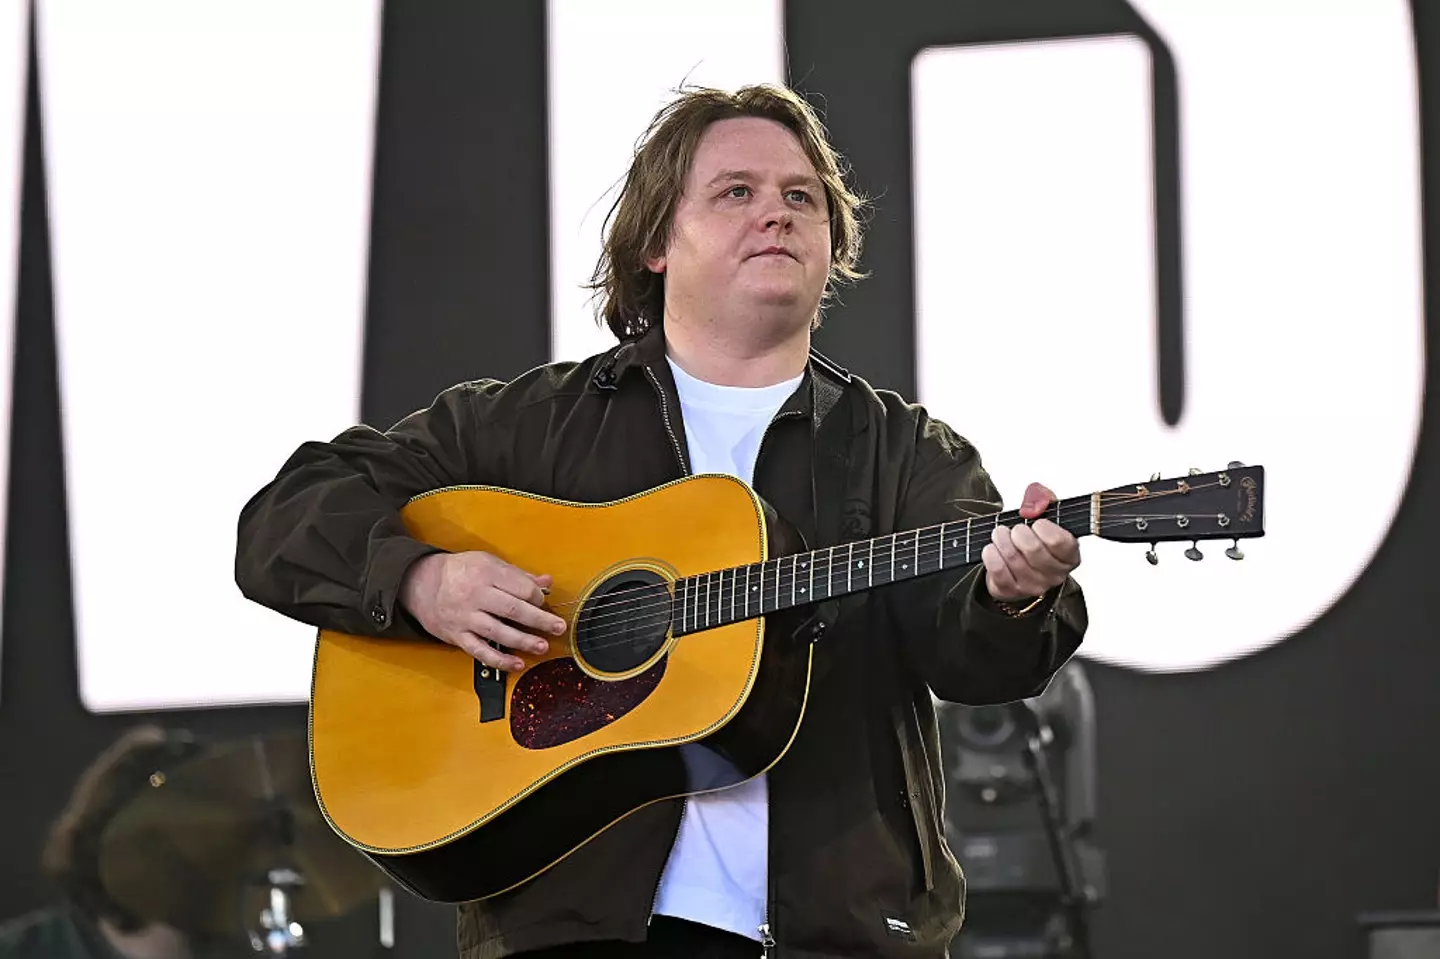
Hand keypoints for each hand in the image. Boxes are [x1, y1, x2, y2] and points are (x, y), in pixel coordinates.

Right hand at [398, 552, 565, 671]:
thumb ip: (518, 575)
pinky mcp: (458, 636)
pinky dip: (499, 660)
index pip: (520, 588)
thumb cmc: (461, 571)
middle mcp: (476, 596)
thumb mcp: (488, 563)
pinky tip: (517, 664)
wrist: (421, 583)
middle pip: (513, 610)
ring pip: (498, 632)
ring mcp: (465, 618)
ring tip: (542, 646)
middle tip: (558, 627)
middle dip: (539, 620)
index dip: (537, 597)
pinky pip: (480, 651)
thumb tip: (547, 581)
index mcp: (487, 574)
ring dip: (523, 641)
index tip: (544, 602)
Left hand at [982, 482, 1081, 602]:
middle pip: (1034, 550)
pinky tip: (992, 548)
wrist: (1016, 563)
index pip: (1061, 542)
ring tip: (1000, 533)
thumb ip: (1041, 498)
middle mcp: (1056, 574)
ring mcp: (1034, 586)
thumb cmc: (1034, 536)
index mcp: (1070, 555)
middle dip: (1019, 533)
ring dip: (1002, 540)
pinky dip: (991, 555)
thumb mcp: (1042, 511)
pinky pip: (999, 572)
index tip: (1037, 523)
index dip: (1044, 528)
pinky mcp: (1012, 591)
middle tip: (1016, 528)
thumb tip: (1032, 508)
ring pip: (1013, 559)